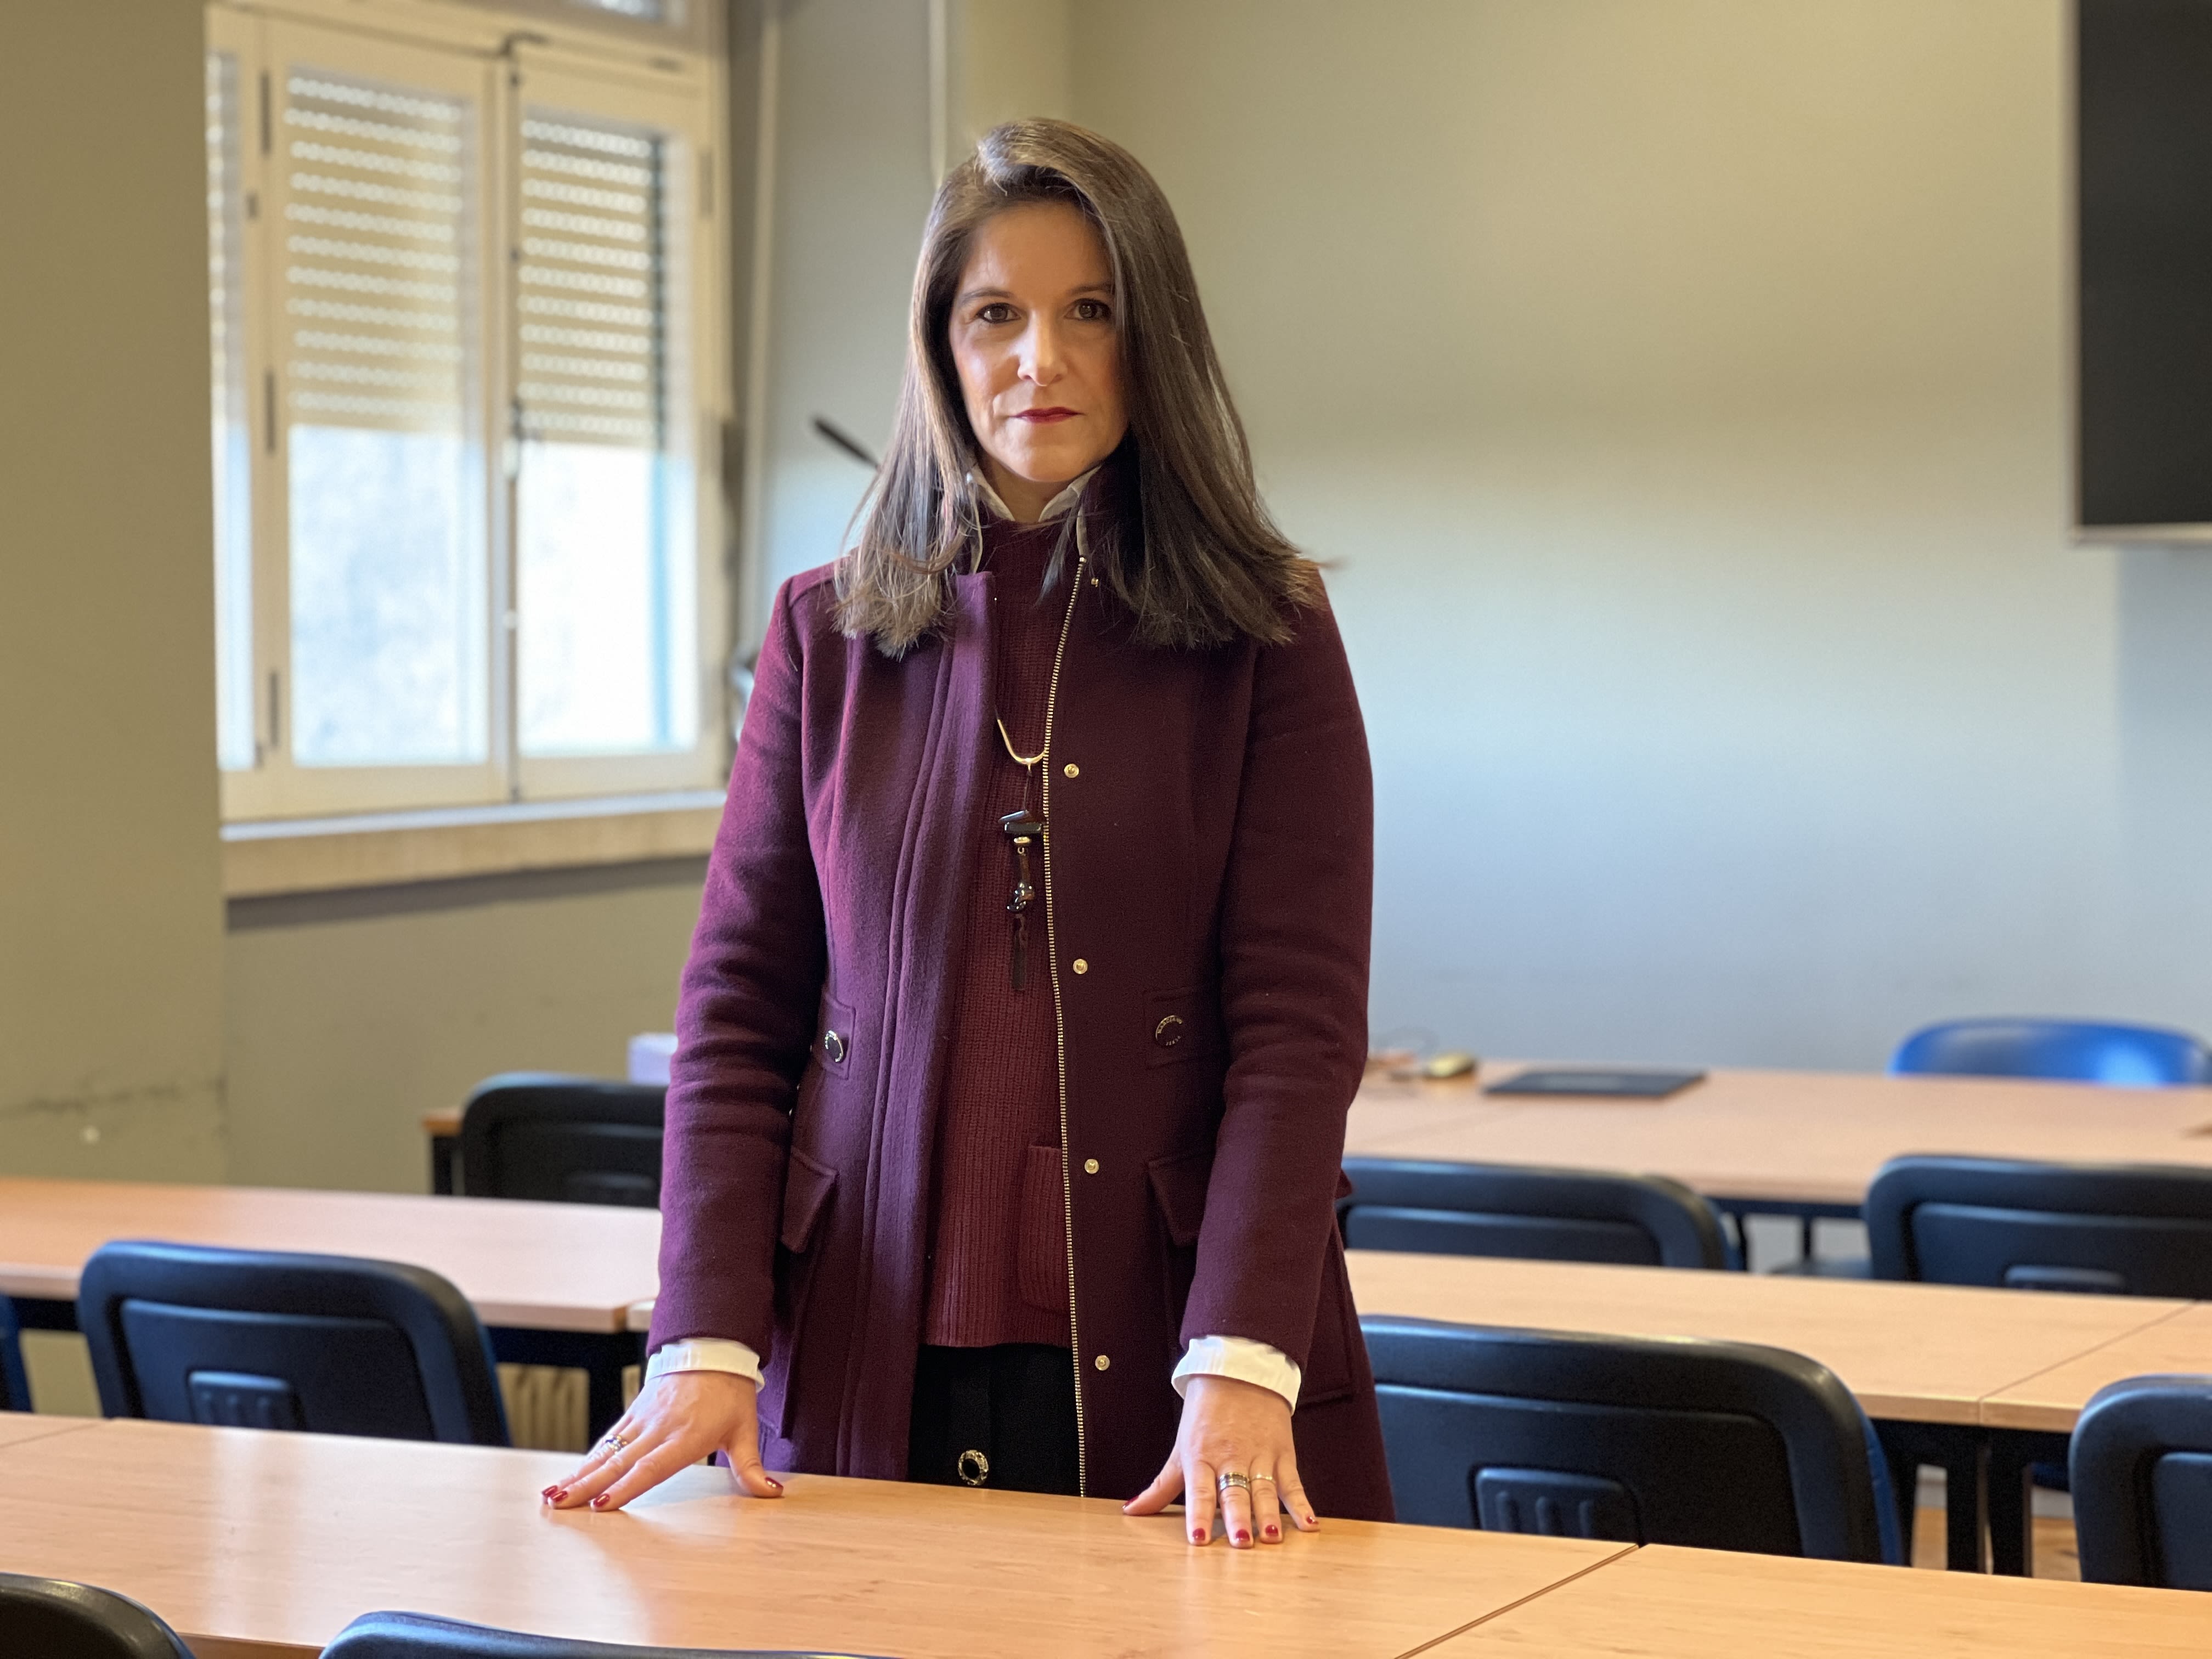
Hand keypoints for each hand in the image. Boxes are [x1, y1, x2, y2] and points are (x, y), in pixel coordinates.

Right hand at [543, 1371, 780, 1512]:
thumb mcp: (746, 1429)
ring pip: (607, 1451)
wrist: (714, 1348)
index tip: (601, 1504)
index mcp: (686, 1436)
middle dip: (587, 1485)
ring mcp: (643, 1419)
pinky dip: (589, 1457)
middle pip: (619, 1462)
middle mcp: (659, 1428)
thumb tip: (771, 1493)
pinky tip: (571, 1475)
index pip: (651, 1467)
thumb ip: (751, 1467)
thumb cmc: (730, 1391)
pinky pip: (609, 1438)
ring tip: (553, 1495)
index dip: (626, 1487)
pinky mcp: (635, 1412)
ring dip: (579, 1474)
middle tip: (561, 1505)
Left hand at [1121, 1374, 1318, 1547]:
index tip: (1198, 1540)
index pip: (1198, 1490)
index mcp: (1202, 1456)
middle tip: (1241, 1542)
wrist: (1238, 1371)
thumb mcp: (1181, 1448)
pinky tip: (1309, 1525)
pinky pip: (1293, 1482)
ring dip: (1270, 1515)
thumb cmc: (1205, 1414)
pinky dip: (1302, 1504)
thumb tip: (1131, 1512)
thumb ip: (1161, 1486)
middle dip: (1238, 1519)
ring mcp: (1259, 1455)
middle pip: (1234, 1492)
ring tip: (1271, 1538)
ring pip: (1265, 1489)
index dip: (1198, 1515)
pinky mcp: (1282, 1453)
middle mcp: (1230, 1457)